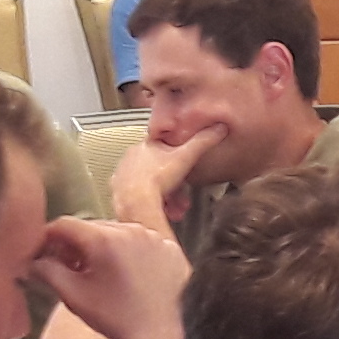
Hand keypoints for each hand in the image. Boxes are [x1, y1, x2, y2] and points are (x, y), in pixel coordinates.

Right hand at [30, 213, 190, 338]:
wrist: (154, 337)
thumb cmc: (113, 318)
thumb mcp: (72, 294)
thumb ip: (47, 271)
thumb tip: (33, 261)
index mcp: (104, 239)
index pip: (65, 224)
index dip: (49, 237)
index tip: (44, 252)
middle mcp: (131, 231)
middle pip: (91, 227)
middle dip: (77, 244)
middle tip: (70, 267)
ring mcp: (154, 238)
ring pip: (117, 232)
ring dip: (104, 247)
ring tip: (100, 273)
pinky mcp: (170, 249)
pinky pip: (142, 242)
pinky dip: (130, 252)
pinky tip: (126, 275)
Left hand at [107, 123, 222, 234]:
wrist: (136, 202)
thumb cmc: (156, 179)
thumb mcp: (187, 156)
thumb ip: (203, 141)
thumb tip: (219, 128)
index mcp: (145, 145)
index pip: (162, 146)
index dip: (176, 158)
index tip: (184, 168)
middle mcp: (131, 158)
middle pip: (159, 170)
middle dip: (175, 185)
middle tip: (182, 196)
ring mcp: (124, 175)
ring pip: (150, 185)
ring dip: (167, 198)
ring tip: (175, 208)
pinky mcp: (119, 192)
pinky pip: (139, 196)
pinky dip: (152, 203)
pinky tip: (162, 210)